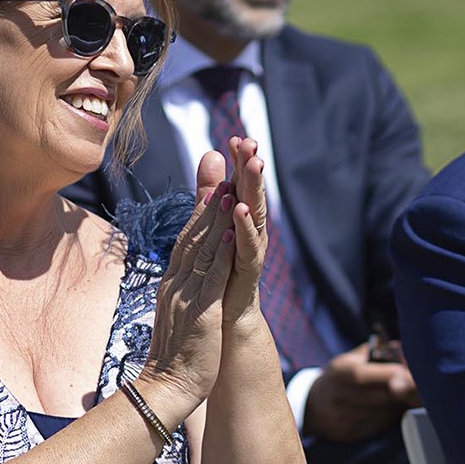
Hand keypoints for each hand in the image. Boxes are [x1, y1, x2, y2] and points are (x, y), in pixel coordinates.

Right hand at [142, 167, 237, 411]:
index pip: (186, 240)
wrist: (163, 390)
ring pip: (202, 250)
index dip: (199, 209)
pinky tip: (231, 233)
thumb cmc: (173, 359)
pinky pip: (212, 279)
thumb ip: (182, 293)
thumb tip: (183, 278)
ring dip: (216, 218)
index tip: (211, 182)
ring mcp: (186, 297)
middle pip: (192, 235)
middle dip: (207, 199)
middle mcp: (176, 285)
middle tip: (218, 166)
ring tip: (228, 189)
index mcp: (172, 285)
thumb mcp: (178, 316)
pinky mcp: (201, 314)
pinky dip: (222, 254)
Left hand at [215, 138, 271, 326]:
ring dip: (252, 190)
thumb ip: (211, 195)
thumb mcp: (213, 230)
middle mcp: (249, 233)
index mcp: (238, 222)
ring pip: (254, 216)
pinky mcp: (247, 275)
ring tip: (253, 166)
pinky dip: (244, 229)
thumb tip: (210, 153)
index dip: (237, 163)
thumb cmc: (221, 278)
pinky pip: (247, 249)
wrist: (229, 326)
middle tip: (251, 142)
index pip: (238, 186)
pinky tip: (240, 210)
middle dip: (250, 168)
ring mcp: (250, 253)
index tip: (235, 137)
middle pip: (250, 195)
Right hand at [303, 343, 419, 442]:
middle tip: (424, 386)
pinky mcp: (348, 433)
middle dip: (405, 392)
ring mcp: (341, 417)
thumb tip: (408, 353)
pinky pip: (379, 425)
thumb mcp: (354, 358)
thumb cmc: (343, 376)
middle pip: (378, 397)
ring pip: (383, 413)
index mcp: (339, 372)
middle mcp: (337, 396)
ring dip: (399, 404)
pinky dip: (390, 416)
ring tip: (404, 394)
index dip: (390, 376)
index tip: (411, 374)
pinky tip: (391, 408)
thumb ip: (381, 352)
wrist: (314, 405)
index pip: (363, 376)